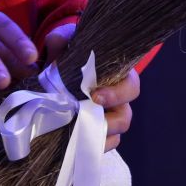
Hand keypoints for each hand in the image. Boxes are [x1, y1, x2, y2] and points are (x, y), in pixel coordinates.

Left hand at [44, 24, 139, 150]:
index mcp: (117, 77)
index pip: (131, 86)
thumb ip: (62, 39)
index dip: (118, 94)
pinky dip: (91, 146)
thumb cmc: (70, 53)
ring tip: (79, 131)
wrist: (54, 71)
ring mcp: (107, 119)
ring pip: (114, 135)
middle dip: (110, 120)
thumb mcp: (65, 42)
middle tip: (87, 118)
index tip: (95, 96)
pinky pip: (100, 146)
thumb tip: (57, 41)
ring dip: (98, 135)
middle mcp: (117, 100)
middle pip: (125, 116)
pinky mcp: (94, 133)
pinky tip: (77, 142)